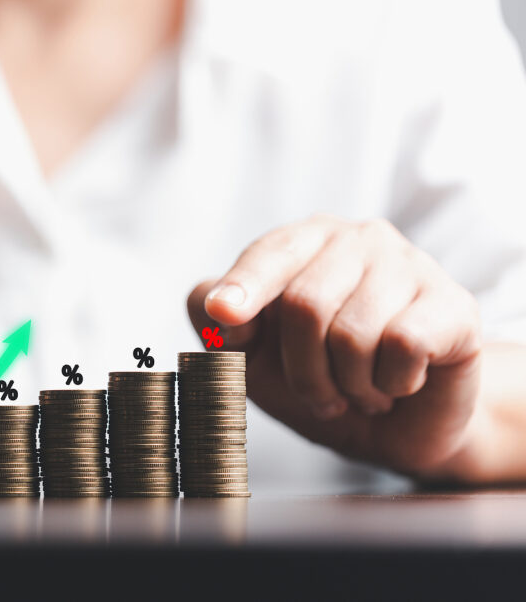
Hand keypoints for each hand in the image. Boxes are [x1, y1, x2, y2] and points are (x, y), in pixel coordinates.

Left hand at [187, 215, 482, 478]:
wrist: (399, 427)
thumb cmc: (322, 378)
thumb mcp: (256, 359)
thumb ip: (222, 327)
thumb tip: (213, 306)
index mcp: (306, 242)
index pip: (269, 255)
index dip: (243, 287)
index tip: (223, 312)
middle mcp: (358, 240)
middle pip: (304, 304)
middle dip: (303, 371)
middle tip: (322, 394)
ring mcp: (411, 265)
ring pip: (353, 332)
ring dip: (349, 385)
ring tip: (362, 389)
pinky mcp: (454, 304)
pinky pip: (404, 345)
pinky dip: (392, 383)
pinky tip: (400, 383)